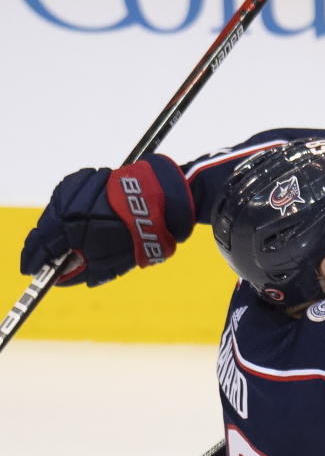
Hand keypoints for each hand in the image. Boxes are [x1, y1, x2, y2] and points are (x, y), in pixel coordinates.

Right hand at [20, 155, 195, 285]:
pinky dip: (71, 210)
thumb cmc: (139, 234)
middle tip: (45, 258)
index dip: (34, 260)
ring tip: (66, 240)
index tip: (31, 269)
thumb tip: (61, 279)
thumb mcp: (111, 263)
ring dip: (58, 227)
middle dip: (44, 245)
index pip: (41, 247)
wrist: (163, 200)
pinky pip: (69, 198)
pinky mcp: (84, 177)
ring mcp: (75, 189)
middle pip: (45, 228)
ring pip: (56, 212)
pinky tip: (80, 220)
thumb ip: (83, 271)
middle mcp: (67, 205)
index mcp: (70, 227)